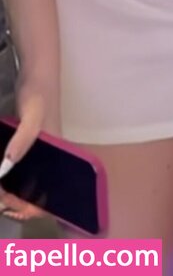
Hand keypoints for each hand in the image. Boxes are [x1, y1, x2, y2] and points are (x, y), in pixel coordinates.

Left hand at [0, 78, 59, 220]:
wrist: (36, 73)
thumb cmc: (39, 94)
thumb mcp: (32, 116)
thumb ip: (22, 140)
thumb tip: (5, 168)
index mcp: (57, 158)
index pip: (49, 195)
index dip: (31, 208)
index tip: (9, 205)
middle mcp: (50, 160)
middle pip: (36, 193)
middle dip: (16, 202)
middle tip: (0, 198)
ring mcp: (38, 153)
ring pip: (26, 183)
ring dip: (10, 191)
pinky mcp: (26, 145)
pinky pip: (19, 169)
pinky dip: (8, 177)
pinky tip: (1, 175)